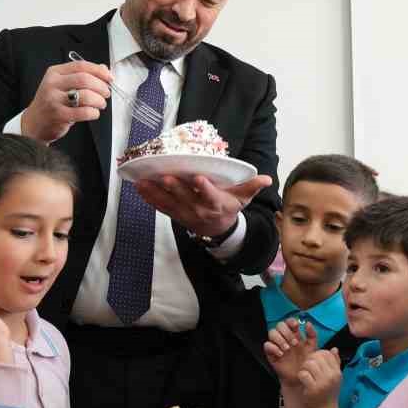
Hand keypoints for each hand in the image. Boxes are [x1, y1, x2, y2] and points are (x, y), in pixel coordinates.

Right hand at [18, 60, 112, 143]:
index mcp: (55, 73)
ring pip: (86, 95)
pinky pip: (83, 112)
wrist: (34, 123)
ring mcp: (54, 100)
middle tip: (106, 93)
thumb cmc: (51, 103)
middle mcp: (53, 84)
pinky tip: (93, 113)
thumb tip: (104, 68)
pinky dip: (93, 112)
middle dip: (101, 86)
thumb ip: (81, 75)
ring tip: (101, 104)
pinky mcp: (58, 115)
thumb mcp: (62, 85)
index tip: (109, 78)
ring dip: (99, 100)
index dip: (99, 71)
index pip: (81, 66)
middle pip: (85, 79)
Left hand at [134, 173, 272, 239]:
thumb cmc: (229, 208)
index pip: (211, 196)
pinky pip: (160, 207)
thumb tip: (267, 178)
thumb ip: (252, 186)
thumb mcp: (243, 198)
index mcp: (217, 204)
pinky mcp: (174, 214)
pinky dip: (149, 198)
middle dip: (176, 188)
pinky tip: (139, 187)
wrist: (217, 230)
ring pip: (169, 203)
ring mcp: (184, 213)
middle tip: (166, 177)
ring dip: (156, 192)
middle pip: (186, 199)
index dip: (204, 188)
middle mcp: (199, 210)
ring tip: (143, 181)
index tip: (199, 178)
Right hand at [263, 318, 316, 385]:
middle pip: (279, 325)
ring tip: (287, 349)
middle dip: (286, 332)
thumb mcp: (313, 348)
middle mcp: (284, 338)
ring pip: (272, 333)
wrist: (301, 378)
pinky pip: (267, 345)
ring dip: (279, 339)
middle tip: (294, 343)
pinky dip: (273, 347)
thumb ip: (312, 335)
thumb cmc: (307, 363)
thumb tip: (307, 323)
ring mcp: (277, 345)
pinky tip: (281, 354)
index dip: (291, 321)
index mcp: (294, 334)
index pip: (289, 321)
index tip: (296, 326)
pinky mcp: (271, 354)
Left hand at [296, 347, 341, 407]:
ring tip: (305, 374)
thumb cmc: (328, 393)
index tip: (315, 362)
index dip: (318, 355)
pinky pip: (303, 374)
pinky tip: (303, 380)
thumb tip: (334, 349)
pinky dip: (301, 376)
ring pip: (309, 364)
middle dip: (309, 360)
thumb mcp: (335, 378)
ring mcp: (322, 383)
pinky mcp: (312, 389)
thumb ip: (335, 363)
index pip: (326, 353)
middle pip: (316, 357)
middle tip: (307, 368)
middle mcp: (331, 376)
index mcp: (337, 372)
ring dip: (304, 367)